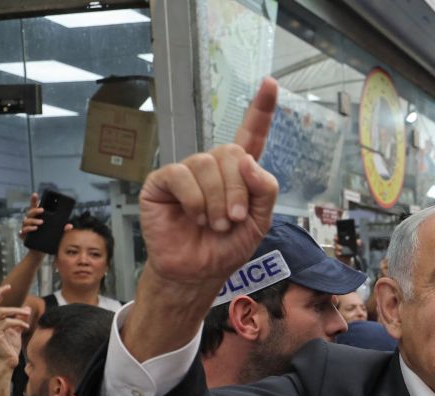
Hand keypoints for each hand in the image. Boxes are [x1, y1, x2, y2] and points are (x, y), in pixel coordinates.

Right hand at [0, 286, 30, 369]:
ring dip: (17, 310)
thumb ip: (19, 320)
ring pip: (1, 312)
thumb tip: (27, 309)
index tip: (8, 286)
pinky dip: (19, 322)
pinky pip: (7, 323)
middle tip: (8, 287)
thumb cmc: (9, 348)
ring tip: (28, 314)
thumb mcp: (16, 331)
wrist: (6, 364)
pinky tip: (26, 326)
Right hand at [20, 192, 71, 244]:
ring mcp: (26, 227)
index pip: (34, 207)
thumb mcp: (56, 233)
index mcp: (37, 218)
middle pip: (30, 212)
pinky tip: (35, 229)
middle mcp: (30, 221)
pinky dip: (29, 229)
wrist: (40, 251)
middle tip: (42, 210)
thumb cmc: (47, 239)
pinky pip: (24, 230)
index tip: (35, 194)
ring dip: (33, 220)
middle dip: (35, 210)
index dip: (34, 200)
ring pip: (26, 221)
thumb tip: (69, 226)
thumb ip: (62, 229)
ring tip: (41, 222)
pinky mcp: (24, 235)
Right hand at [137, 77, 279, 293]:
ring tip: (215, 224)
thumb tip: (248, 159)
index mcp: (239, 173)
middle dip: (238, 190)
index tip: (270, 83)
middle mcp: (213, 167)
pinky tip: (194, 217)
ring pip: (208, 164)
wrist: (198, 272)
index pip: (251, 135)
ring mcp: (187, 172)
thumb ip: (264, 190)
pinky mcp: (163, 181)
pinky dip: (195, 200)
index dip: (261, 110)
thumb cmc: (226, 247)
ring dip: (217, 200)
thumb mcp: (259, 222)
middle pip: (231, 153)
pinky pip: (182, 175)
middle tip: (234, 219)